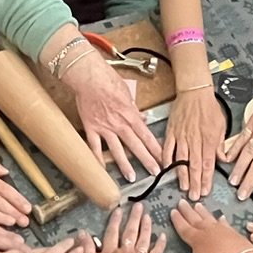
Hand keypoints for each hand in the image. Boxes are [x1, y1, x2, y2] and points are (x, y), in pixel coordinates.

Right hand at [66, 52, 165, 178]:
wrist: (88, 76)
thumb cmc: (107, 80)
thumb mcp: (127, 93)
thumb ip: (134, 109)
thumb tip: (142, 118)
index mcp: (130, 115)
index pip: (147, 136)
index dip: (156, 149)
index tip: (163, 159)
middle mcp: (119, 124)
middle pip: (136, 145)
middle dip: (147, 160)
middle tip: (154, 172)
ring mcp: (104, 127)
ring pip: (117, 150)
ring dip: (125, 164)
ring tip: (131, 177)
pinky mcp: (91, 128)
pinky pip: (94, 146)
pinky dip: (97, 158)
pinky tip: (101, 170)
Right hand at [76, 204, 165, 252]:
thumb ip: (85, 248)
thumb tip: (81, 233)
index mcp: (110, 252)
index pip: (112, 233)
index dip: (115, 221)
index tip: (119, 210)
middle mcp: (126, 252)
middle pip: (130, 233)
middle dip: (134, 219)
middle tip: (138, 206)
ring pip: (143, 240)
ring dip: (146, 227)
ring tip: (148, 217)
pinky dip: (160, 244)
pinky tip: (163, 236)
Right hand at [163, 86, 227, 199]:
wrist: (194, 92)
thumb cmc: (209, 108)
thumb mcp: (222, 125)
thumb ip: (221, 144)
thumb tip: (223, 159)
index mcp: (209, 140)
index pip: (208, 164)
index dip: (206, 179)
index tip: (206, 190)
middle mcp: (195, 141)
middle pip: (195, 166)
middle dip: (195, 183)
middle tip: (194, 196)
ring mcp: (181, 137)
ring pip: (181, 160)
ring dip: (182, 175)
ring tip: (183, 187)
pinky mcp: (171, 132)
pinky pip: (167, 148)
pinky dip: (166, 160)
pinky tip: (166, 170)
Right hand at [166, 202, 252, 252]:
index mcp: (196, 238)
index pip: (184, 227)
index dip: (177, 220)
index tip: (173, 211)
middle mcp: (208, 231)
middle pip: (195, 218)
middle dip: (187, 211)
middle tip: (182, 201)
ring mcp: (222, 230)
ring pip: (209, 218)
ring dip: (203, 212)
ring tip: (198, 204)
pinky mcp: (235, 233)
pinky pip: (225, 224)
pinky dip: (221, 220)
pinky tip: (221, 217)